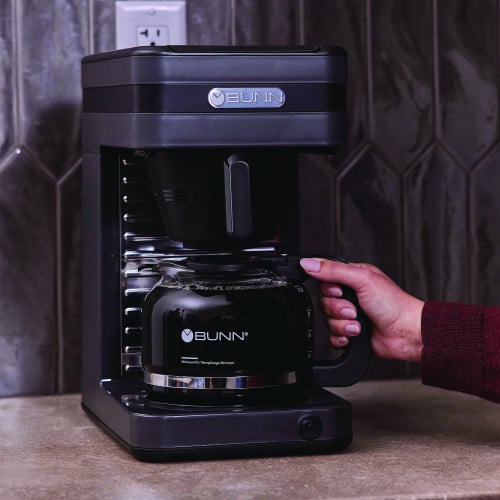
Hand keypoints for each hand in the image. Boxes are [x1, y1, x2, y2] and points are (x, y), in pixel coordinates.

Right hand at [300, 258, 423, 362]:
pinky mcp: (351, 333)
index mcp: (352, 278)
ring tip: (359, 323)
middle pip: (324, 302)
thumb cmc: (394, 304)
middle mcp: (350, 296)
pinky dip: (342, 337)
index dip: (329, 289)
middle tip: (355, 309)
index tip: (341, 292)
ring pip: (328, 320)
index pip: (324, 281)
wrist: (406, 333)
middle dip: (338, 309)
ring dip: (343, 324)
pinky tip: (355, 334)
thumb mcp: (362, 279)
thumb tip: (309, 263)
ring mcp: (351, 315)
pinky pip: (333, 336)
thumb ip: (333, 270)